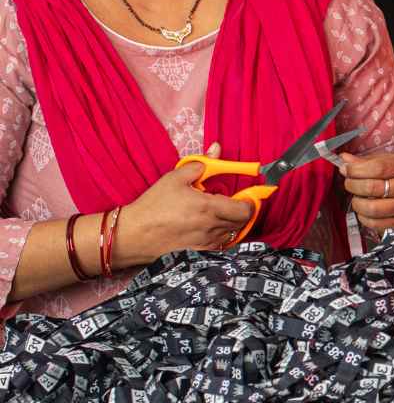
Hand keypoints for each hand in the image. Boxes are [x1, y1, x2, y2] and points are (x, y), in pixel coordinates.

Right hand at [117, 143, 255, 267]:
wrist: (134, 235)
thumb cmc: (153, 206)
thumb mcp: (175, 178)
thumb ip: (201, 164)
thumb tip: (217, 150)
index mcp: (208, 208)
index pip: (245, 210)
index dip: (249, 202)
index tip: (245, 195)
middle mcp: (211, 228)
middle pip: (242, 223)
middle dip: (241, 211)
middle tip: (231, 202)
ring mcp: (207, 243)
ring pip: (232, 234)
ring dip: (230, 223)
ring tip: (215, 214)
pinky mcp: (200, 253)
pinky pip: (220, 244)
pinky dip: (220, 235)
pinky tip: (207, 227)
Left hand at [340, 152, 393, 234]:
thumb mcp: (388, 162)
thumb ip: (366, 161)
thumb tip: (344, 160)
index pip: (377, 168)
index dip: (356, 169)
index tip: (345, 169)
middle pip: (372, 188)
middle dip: (353, 185)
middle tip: (349, 183)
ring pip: (372, 208)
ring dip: (357, 203)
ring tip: (357, 198)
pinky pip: (374, 223)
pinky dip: (363, 217)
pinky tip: (364, 210)